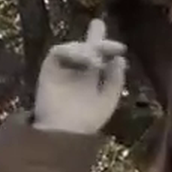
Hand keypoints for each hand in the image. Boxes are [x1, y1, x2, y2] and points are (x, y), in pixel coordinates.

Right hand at [33, 19, 129, 134]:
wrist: (64, 131)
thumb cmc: (87, 121)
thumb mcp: (108, 100)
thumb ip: (116, 80)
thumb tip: (121, 59)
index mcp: (91, 79)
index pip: (99, 59)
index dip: (108, 48)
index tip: (122, 48)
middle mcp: (77, 72)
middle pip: (86, 48)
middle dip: (99, 41)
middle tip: (114, 46)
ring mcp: (63, 69)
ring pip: (75, 48)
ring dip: (89, 50)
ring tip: (98, 62)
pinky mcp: (49, 67)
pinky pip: (59, 51)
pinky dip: (73, 51)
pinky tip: (87, 60)